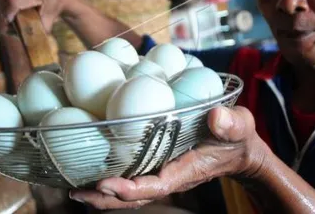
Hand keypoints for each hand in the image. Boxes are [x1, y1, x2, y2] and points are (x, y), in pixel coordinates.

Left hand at [69, 106, 268, 209]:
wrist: (238, 149)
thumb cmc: (238, 138)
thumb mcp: (241, 126)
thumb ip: (232, 124)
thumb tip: (215, 116)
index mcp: (185, 170)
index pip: (154, 186)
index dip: (129, 188)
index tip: (105, 183)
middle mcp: (170, 176)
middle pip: (133, 196)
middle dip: (104, 197)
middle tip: (75, 191)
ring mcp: (162, 172)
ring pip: (129, 189)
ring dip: (102, 191)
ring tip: (74, 186)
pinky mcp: (158, 164)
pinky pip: (132, 175)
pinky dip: (112, 176)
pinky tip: (92, 168)